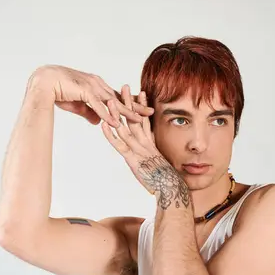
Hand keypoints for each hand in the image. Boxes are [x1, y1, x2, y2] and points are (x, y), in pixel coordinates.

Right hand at [26, 65, 154, 126]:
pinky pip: (98, 105)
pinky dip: (107, 114)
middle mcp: (97, 84)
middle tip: (150, 114)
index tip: (142, 111)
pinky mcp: (84, 91)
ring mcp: (92, 86)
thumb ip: (90, 113)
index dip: (130, 104)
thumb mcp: (78, 105)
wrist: (43, 81)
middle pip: (120, 98)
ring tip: (138, 120)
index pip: (117, 96)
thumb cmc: (58, 91)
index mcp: (97, 86)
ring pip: (112, 101)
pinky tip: (115, 122)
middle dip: (135, 106)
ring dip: (125, 111)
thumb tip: (98, 122)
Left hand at [101, 84, 187, 203]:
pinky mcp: (132, 160)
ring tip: (110, 98)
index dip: (142, 106)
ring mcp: (138, 150)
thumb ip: (157, 157)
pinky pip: (119, 145)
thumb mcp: (161, 165)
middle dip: (130, 102)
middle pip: (135, 119)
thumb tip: (155, 156)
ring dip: (117, 114)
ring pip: (126, 128)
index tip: (141, 92)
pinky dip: (111, 135)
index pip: (145, 121)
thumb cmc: (168, 180)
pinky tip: (103, 125)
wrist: (171, 188)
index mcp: (151, 143)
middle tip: (126, 86)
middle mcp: (145, 144)